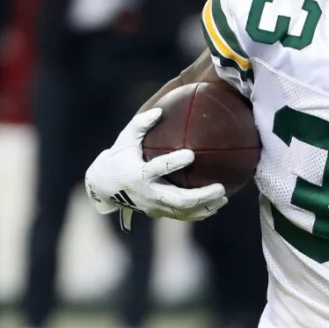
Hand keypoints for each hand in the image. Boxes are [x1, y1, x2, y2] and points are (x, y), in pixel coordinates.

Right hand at [85, 108, 225, 222]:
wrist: (105, 187)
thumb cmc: (119, 157)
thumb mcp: (124, 139)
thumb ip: (140, 125)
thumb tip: (160, 111)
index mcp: (138, 174)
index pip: (157, 169)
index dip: (174, 163)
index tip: (192, 154)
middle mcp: (147, 194)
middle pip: (177, 199)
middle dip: (200, 196)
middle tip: (220, 188)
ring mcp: (153, 207)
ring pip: (183, 211)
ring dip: (205, 207)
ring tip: (224, 197)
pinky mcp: (158, 213)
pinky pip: (182, 216)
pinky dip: (199, 213)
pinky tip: (216, 205)